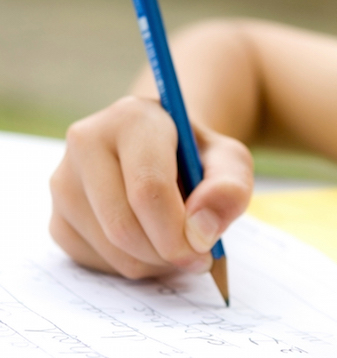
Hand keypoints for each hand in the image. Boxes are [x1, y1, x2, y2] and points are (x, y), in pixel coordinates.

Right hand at [49, 96, 252, 278]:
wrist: (167, 153)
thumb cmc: (198, 157)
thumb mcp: (231, 162)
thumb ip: (229, 188)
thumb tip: (201, 230)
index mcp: (132, 118)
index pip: (147, 189)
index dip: (178, 232)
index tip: (204, 250)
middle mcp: (86, 142)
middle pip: (123, 226)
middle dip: (167, 254)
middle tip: (198, 257)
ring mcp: (64, 181)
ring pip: (110, 249)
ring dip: (153, 263)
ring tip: (178, 242)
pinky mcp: (58, 217)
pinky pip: (94, 262)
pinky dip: (131, 266)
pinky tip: (151, 243)